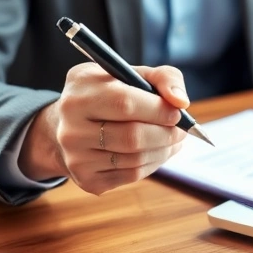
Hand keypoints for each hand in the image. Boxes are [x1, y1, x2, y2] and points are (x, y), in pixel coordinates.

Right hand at [19, 64, 188, 194]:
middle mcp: (71, 126)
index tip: (178, 112)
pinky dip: (152, 164)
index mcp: (79, 91)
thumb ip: (163, 78)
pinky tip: (156, 152)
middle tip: (181, 130)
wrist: (71, 125)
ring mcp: (75, 157)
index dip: (158, 109)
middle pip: (132, 137)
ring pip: (135, 159)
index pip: (125, 103)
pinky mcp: (86, 179)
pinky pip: (131, 175)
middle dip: (166, 134)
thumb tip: (181, 102)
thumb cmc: (109, 94)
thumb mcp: (130, 73)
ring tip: (173, 140)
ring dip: (164, 150)